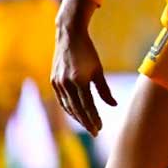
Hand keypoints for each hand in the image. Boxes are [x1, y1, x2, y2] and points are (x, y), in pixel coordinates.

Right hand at [51, 2, 114, 133]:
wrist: (68, 36)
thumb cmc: (88, 52)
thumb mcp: (98, 70)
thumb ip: (104, 89)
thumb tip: (113, 105)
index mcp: (79, 80)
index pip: (88, 106)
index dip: (94, 119)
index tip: (100, 129)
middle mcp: (66, 83)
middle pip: (77, 109)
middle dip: (86, 122)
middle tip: (95, 132)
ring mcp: (58, 83)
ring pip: (68, 106)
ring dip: (77, 117)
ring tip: (88, 125)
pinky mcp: (53, 81)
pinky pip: (62, 100)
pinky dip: (69, 109)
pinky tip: (76, 114)